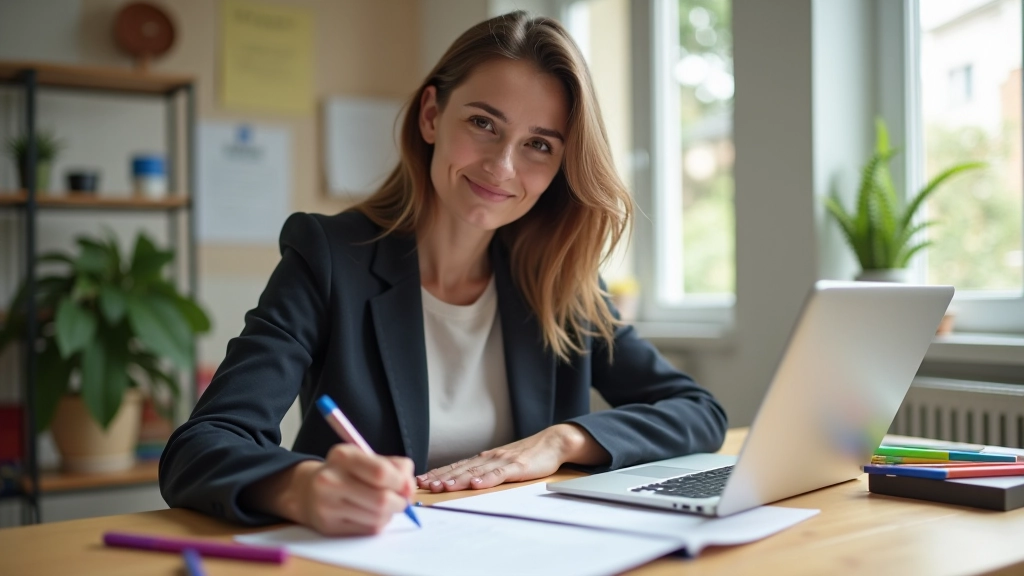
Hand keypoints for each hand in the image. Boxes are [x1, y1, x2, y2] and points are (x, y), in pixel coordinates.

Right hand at [247, 445, 415, 535]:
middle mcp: (330, 480)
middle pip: (381, 500)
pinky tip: (369, 514)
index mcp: (342, 456)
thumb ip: (395, 466)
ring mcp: (327, 506)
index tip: (407, 486)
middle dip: (400, 502)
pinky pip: (368, 530)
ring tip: (383, 506)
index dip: (401, 482)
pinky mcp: (329, 527)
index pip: (381, 473)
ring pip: (377, 518)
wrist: (308, 491)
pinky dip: (377, 523)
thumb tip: (409, 488)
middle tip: (401, 500)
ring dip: (389, 514)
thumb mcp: (366, 458)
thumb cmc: (346, 472)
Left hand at [415, 424, 608, 491]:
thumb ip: (486, 472)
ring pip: (476, 471)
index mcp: (485, 458)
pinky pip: (500, 474)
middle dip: (441, 477)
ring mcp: (503, 461)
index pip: (457, 466)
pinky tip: (475, 484)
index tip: (422, 481)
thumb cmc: (528, 456)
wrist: (553, 442)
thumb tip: (465, 483)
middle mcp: (490, 457)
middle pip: (461, 468)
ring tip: (442, 486)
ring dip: (457, 479)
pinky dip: (486, 479)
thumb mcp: (503, 464)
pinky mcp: (518, 466)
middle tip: (423, 486)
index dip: (438, 473)